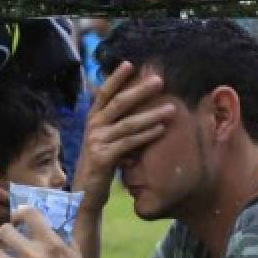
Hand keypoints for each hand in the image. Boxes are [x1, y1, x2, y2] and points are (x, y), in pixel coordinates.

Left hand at [0, 207, 92, 257]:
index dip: (20, 212)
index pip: (29, 212)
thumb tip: (49, 222)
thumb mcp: (75, 256)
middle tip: (13, 240)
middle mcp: (36, 255)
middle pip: (5, 231)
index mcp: (52, 243)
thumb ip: (62, 237)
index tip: (19, 219)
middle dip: (8, 234)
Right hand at [72, 62, 172, 207]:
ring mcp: (97, 141)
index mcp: (93, 119)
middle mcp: (93, 126)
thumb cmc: (100, 164)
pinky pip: (129, 142)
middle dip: (140, 90)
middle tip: (159, 80)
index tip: (131, 64)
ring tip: (171, 108)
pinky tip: (161, 129)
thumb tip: (134, 107)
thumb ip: (116, 125)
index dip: (116, 77)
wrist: (86, 193)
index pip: (104, 93)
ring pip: (128, 123)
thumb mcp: (105, 140)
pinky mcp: (103, 157)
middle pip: (118, 102)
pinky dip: (146, 135)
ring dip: (152, 114)